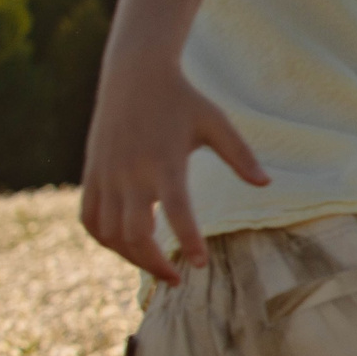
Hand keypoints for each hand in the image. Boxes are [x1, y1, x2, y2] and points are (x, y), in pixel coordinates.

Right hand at [80, 63, 268, 281]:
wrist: (134, 75)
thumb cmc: (182, 100)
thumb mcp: (216, 122)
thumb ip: (240, 154)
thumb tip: (266, 183)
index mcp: (164, 161)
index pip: (175, 210)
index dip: (187, 239)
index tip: (200, 264)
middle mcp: (130, 172)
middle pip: (135, 232)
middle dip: (155, 263)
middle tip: (178, 280)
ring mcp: (106, 175)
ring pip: (110, 232)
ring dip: (131, 257)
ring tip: (158, 270)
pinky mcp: (92, 175)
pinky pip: (90, 219)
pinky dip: (105, 240)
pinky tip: (126, 249)